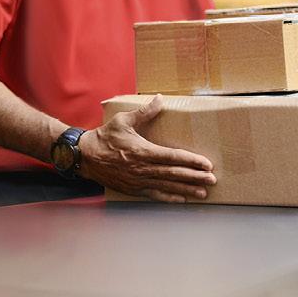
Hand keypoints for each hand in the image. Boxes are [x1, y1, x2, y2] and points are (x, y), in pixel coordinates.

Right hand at [77, 96, 216, 202]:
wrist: (84, 156)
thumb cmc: (105, 137)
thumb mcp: (123, 120)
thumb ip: (145, 112)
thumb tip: (160, 98)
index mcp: (142, 151)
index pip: (173, 157)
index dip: (191, 161)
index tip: (207, 164)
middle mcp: (142, 168)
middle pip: (174, 174)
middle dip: (195, 177)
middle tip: (212, 180)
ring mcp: (138, 180)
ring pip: (167, 186)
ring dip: (186, 189)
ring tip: (202, 193)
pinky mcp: (133, 188)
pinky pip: (154, 194)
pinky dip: (169, 197)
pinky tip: (182, 199)